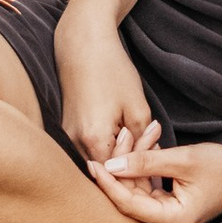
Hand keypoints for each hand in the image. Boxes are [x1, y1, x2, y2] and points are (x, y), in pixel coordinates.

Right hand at [54, 8, 154, 169]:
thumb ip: (143, 142)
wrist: (83, 45)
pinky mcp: (66, 128)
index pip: (117, 174)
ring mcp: (67, 135)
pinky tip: (122, 138)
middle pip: (104, 171)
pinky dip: (105, 148)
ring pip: (95, 161)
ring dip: (117, 158)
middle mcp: (74, 142)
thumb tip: (148, 161)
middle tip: (151, 162)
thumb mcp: (138, 108)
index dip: (137, 177)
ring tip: (139, 146)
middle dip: (129, 169)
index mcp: (93, 139)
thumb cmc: (112, 71)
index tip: (155, 177)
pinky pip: (87, 148)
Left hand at [91, 134, 221, 222]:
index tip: (91, 162)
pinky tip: (148, 145)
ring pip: (138, 189)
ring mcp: (169, 220)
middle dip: (123, 164)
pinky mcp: (169, 209)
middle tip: (122, 134)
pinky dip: (145, 167)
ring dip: (136, 161)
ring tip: (141, 133)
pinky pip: (148, 188)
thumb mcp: (184, 159)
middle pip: (131, 196)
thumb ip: (147, 162)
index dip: (107, 183)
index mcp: (174, 222)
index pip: (128, 204)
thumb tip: (111, 165)